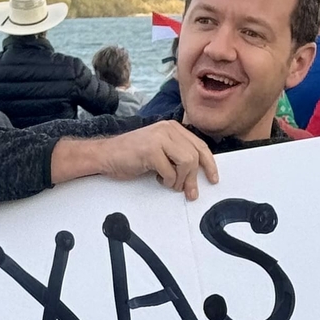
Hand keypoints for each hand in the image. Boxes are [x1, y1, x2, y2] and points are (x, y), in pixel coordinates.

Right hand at [51, 121, 217, 200]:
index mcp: (172, 128)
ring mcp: (159, 138)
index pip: (200, 145)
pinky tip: (158, 179)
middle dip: (193, 178)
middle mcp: (168, 129)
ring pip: (187, 162)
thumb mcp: (160, 151)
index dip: (209, 164)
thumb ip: (177, 155)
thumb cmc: (131, 155)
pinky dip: (167, 181)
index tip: (213, 179)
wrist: (105, 155)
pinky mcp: (150, 150)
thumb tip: (197, 175)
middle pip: (195, 156)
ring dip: (180, 180)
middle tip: (189, 192)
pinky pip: (170, 172)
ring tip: (170, 183)